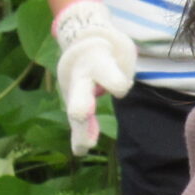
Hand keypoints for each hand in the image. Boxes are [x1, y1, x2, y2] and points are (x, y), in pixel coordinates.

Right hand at [52, 0, 136, 155]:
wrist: (82, 43)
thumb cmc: (108, 48)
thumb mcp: (120, 48)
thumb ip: (119, 69)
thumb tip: (117, 90)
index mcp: (95, 59)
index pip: (104, 71)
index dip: (114, 82)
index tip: (120, 87)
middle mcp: (81, 76)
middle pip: (80, 92)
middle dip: (80, 104)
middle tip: (80, 114)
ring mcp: (74, 90)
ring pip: (76, 112)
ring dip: (81, 130)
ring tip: (83, 147)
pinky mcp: (74, 103)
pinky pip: (77, 122)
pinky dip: (80, 136)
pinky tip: (80, 150)